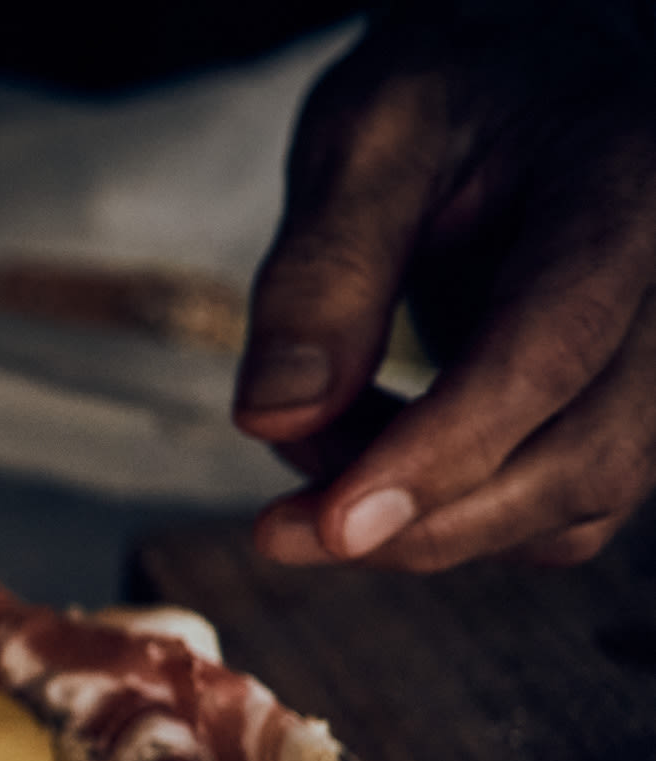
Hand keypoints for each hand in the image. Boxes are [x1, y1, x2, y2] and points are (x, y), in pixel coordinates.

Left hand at [233, 2, 655, 570]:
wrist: (522, 91)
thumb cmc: (451, 99)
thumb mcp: (366, 137)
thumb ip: (323, 269)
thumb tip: (277, 418)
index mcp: (624, 192)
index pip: (548, 351)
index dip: (441, 453)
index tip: (331, 527)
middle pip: (581, 456)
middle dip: (423, 520)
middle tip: (281, 531)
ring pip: (575, 503)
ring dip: (428, 521)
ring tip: (314, 457)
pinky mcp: (628, 410)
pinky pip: (557, 509)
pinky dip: (453, 514)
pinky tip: (366, 460)